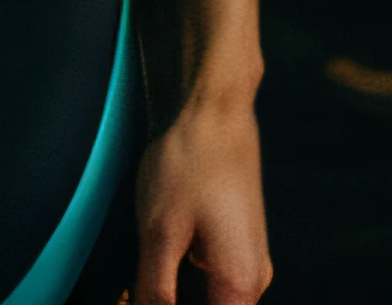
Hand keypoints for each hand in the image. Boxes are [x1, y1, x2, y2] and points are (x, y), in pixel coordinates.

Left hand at [131, 95, 272, 303]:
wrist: (216, 106)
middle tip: (135, 292)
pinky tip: (161, 262)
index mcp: (240, 284)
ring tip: (142, 282)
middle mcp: (255, 280)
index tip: (142, 300)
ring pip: (215, 301)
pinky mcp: (241, 242)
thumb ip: (155, 291)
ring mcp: (251, 259)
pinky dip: (187, 282)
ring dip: (178, 297)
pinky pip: (217, 281)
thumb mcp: (160, 231)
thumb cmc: (188, 160)